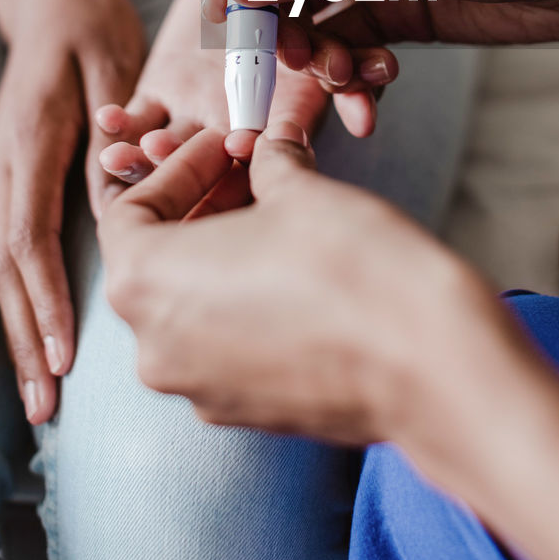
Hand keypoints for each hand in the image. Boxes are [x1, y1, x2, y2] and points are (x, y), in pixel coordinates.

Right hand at [0, 0, 144, 421]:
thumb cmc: (89, 19)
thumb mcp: (112, 58)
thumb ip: (116, 122)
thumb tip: (118, 186)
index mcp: (31, 139)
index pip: (30, 234)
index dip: (47, 297)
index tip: (65, 352)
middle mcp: (7, 160)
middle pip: (8, 264)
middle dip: (27, 334)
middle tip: (49, 403)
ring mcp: (4, 167)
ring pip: (5, 261)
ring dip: (22, 325)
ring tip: (44, 388)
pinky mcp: (15, 170)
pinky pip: (17, 242)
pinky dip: (27, 292)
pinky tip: (43, 330)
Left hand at [95, 0, 344, 183]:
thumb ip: (336, 16)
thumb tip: (373, 61)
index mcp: (299, 97)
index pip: (289, 133)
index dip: (268, 144)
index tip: (242, 144)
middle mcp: (251, 112)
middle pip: (227, 159)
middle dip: (197, 167)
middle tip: (166, 155)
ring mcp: (203, 109)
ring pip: (178, 149)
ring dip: (151, 158)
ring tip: (129, 153)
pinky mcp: (161, 93)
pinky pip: (137, 120)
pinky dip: (121, 127)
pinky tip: (109, 121)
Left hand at [98, 121, 501, 447]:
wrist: (430, 366)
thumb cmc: (355, 270)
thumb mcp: (301, 190)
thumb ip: (268, 162)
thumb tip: (270, 148)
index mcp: (146, 284)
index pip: (128, 211)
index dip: (177, 167)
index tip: (223, 146)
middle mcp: (155, 348)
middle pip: (154, 260)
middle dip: (201, 206)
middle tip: (250, 170)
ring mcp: (199, 389)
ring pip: (189, 305)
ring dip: (222, 253)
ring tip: (277, 214)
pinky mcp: (245, 413)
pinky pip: (223, 345)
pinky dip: (243, 301)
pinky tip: (294, 270)